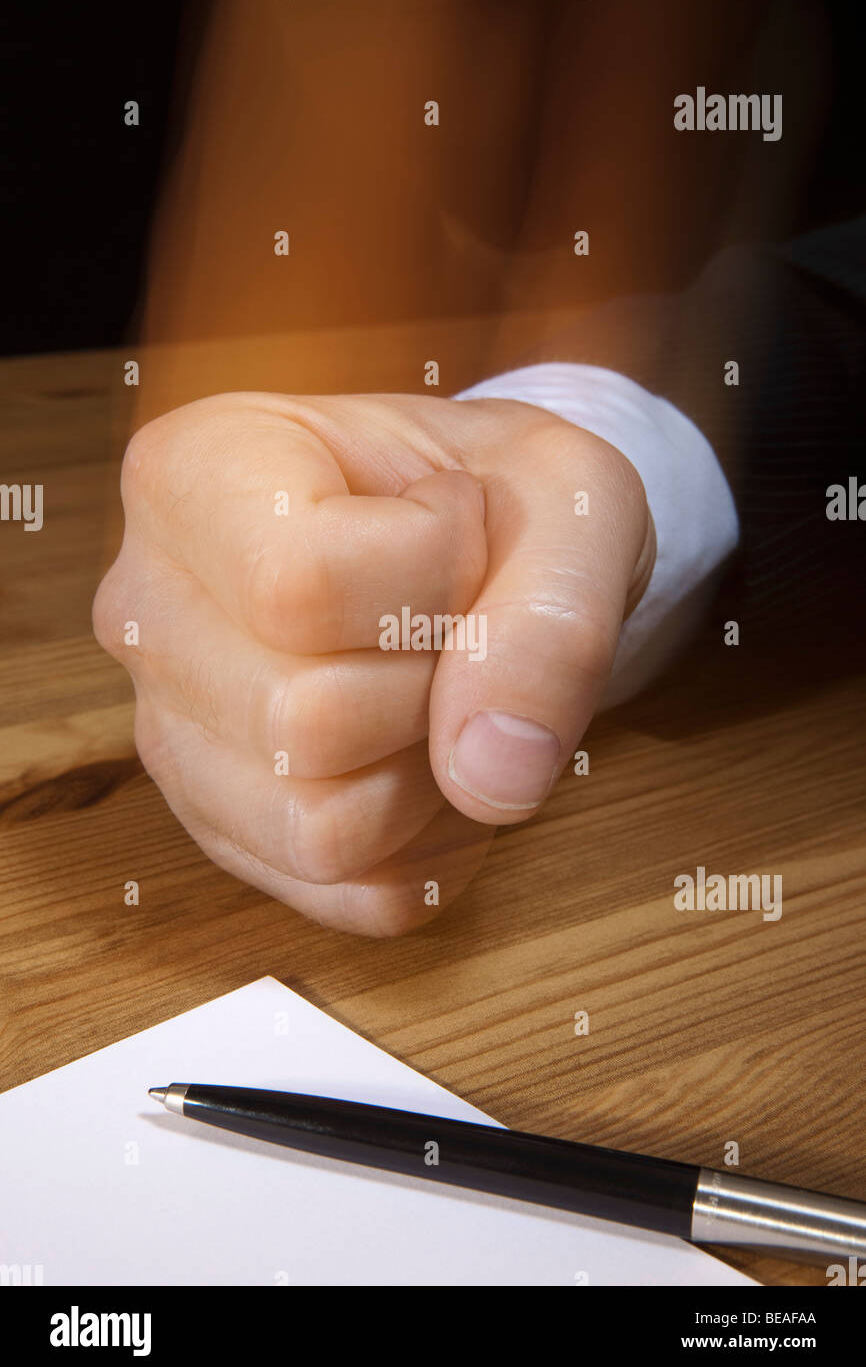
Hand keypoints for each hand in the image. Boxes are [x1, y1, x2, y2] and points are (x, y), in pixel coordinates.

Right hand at [93, 391, 653, 933]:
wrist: (482, 543)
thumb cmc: (504, 499)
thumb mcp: (567, 499)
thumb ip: (551, 618)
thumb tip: (489, 774)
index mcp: (192, 474)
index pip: (297, 587)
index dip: (433, 579)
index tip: (462, 521)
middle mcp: (147, 608)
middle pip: (303, 724)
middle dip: (438, 688)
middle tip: (457, 620)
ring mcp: (172, 730)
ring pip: (319, 829)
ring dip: (435, 777)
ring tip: (445, 690)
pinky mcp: (225, 826)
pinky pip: (350, 893)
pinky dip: (433, 844)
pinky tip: (439, 758)